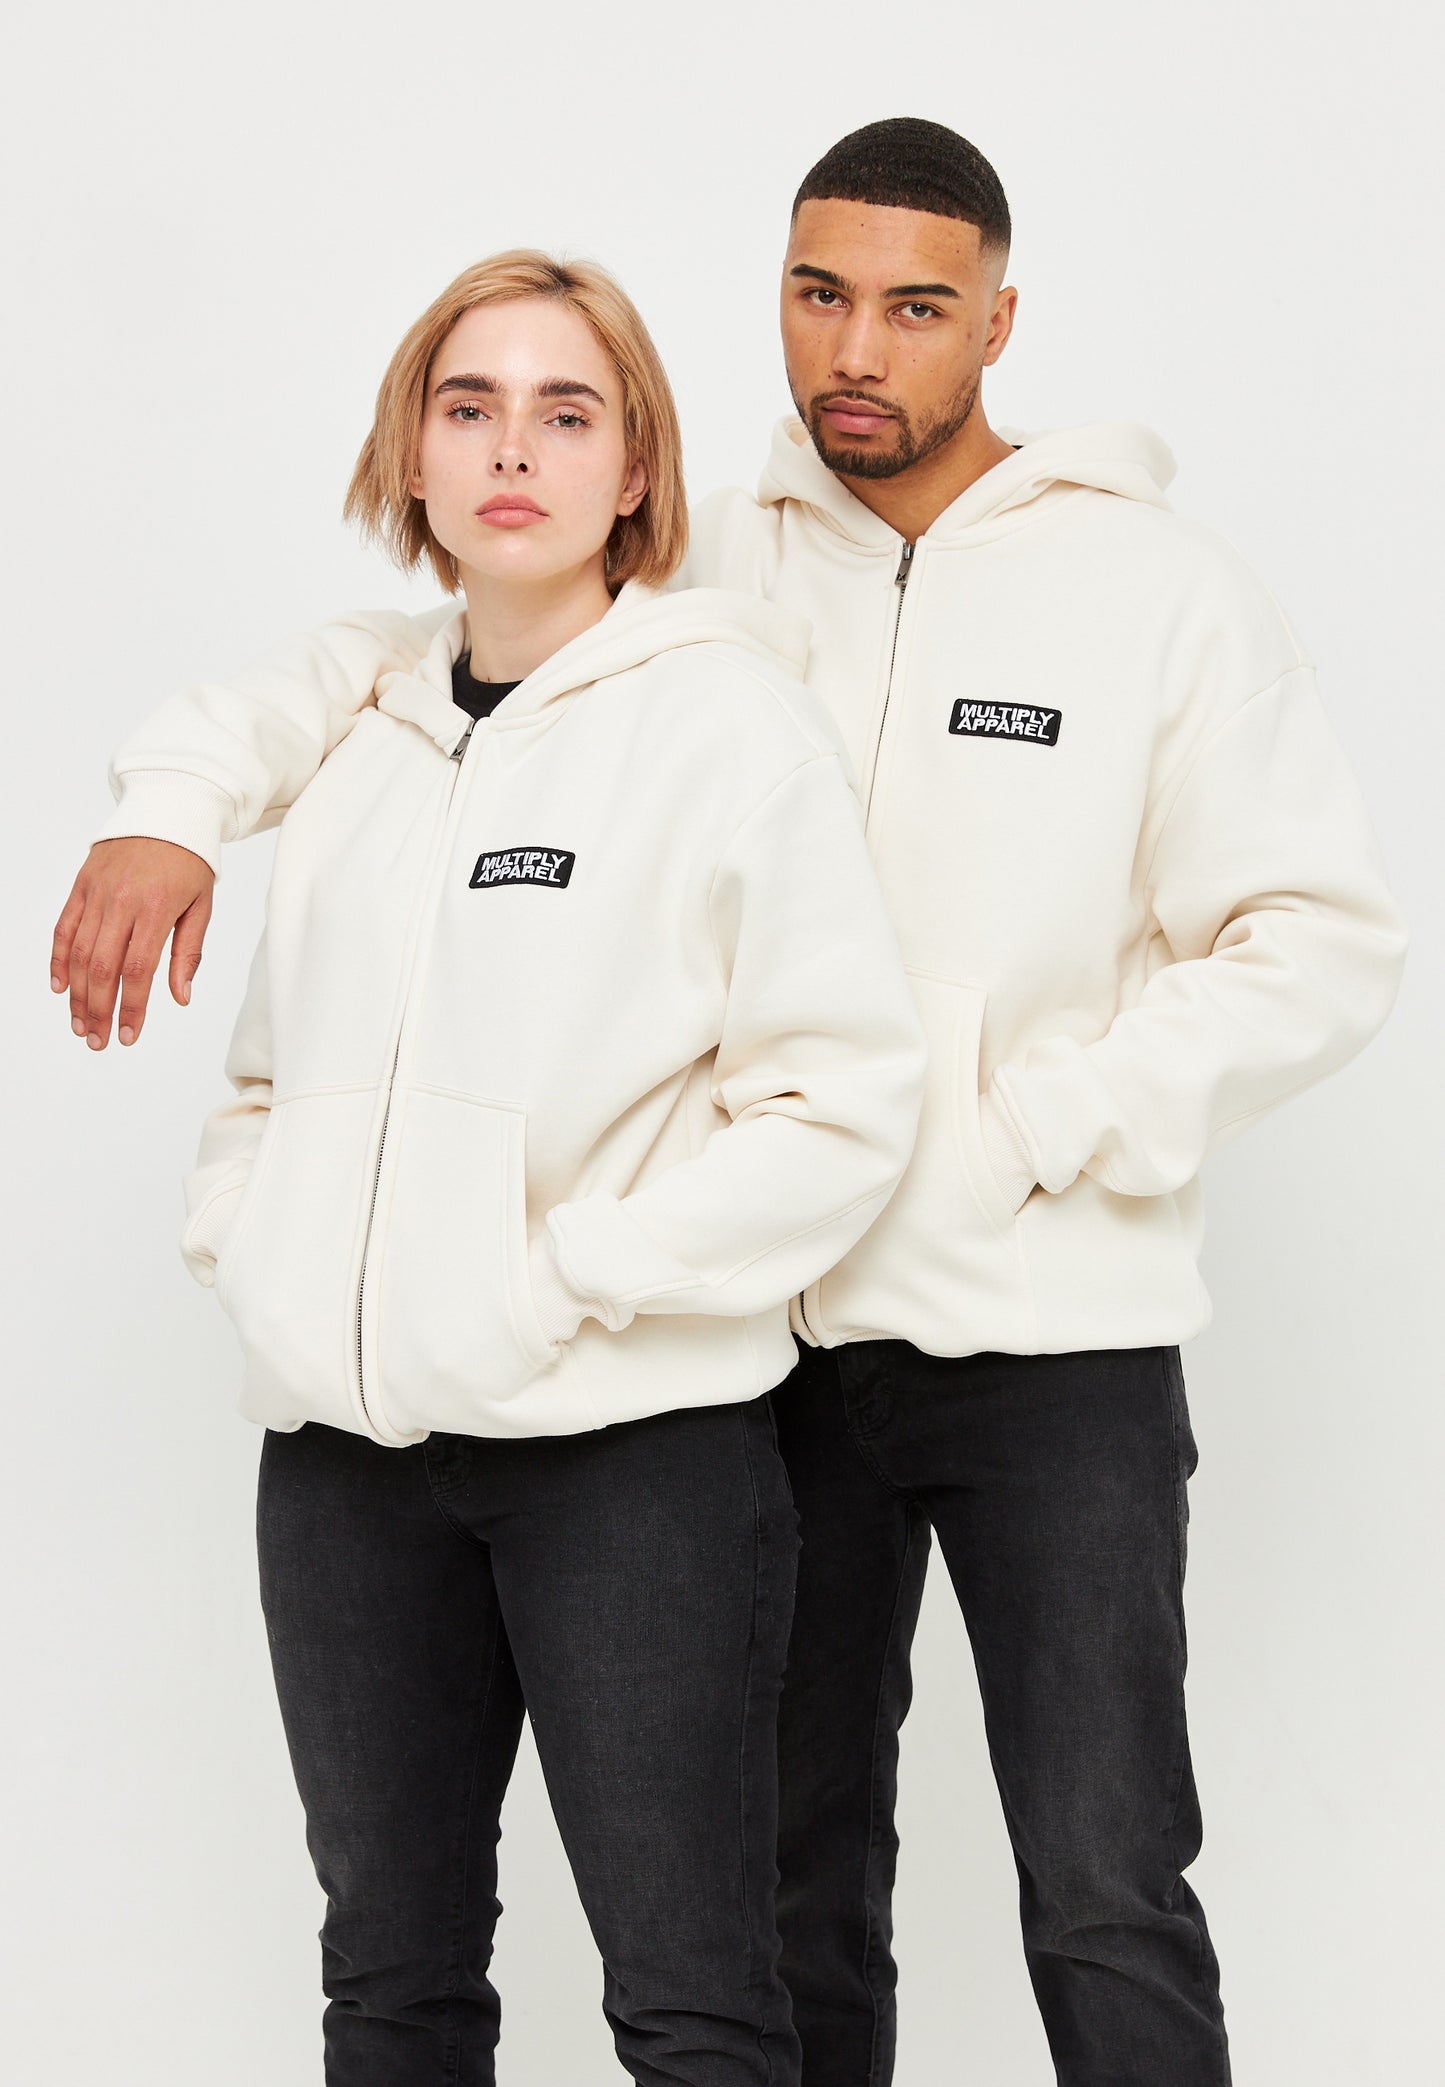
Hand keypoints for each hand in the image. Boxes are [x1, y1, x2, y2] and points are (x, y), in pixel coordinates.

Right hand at [51, 838, 214, 1049]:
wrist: (167, 811)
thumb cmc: (190, 862)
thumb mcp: (202, 906)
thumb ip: (188, 953)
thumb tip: (180, 998)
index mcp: (157, 908)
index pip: (138, 970)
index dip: (131, 1007)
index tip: (129, 1036)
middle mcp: (121, 901)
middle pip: (101, 967)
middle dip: (98, 1010)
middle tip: (98, 1041)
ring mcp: (97, 892)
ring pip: (78, 952)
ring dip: (76, 994)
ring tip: (80, 1024)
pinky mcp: (81, 885)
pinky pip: (64, 928)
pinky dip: (58, 960)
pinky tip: (59, 988)